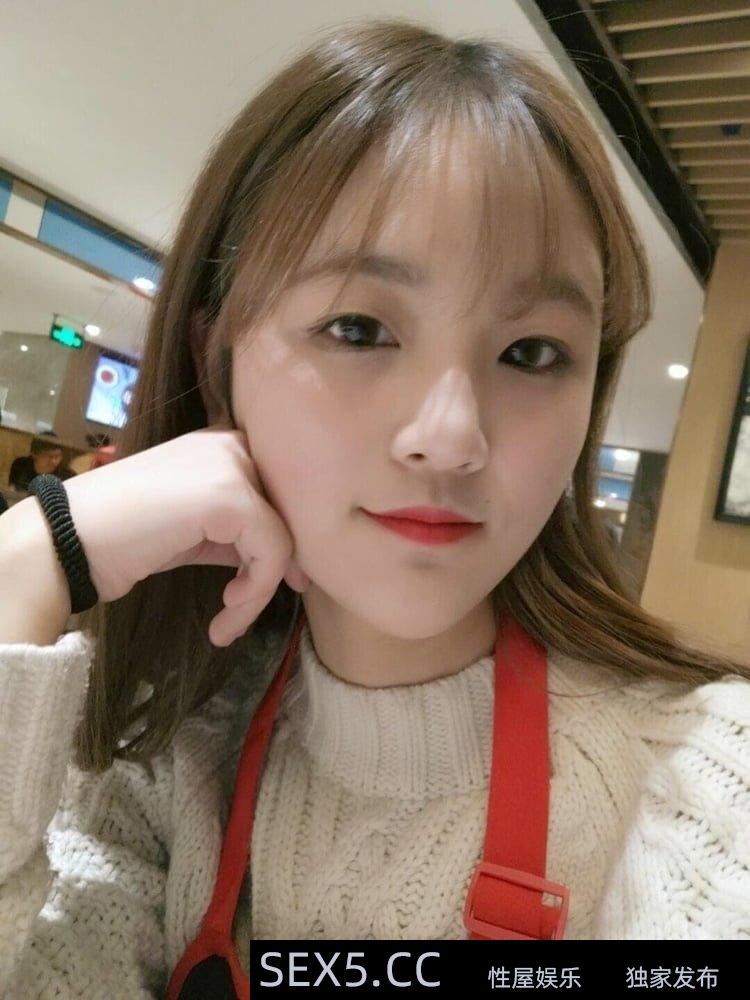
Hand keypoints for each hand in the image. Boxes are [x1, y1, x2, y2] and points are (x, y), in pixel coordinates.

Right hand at [62, 426, 308, 645]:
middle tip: (249, 606)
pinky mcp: (229, 495)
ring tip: (227, 622)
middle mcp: (233, 445)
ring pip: (283, 539)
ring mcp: (232, 466)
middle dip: (279, 569)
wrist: (69, 539)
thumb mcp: (196, 530)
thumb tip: (293, 564)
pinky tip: (224, 615)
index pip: (281, 496)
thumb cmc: (126, 537)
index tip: (278, 585)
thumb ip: (240, 533)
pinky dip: (254, 594)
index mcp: (225, 445)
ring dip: (259, 592)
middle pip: (289, 515)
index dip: (285, 545)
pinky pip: (270, 553)